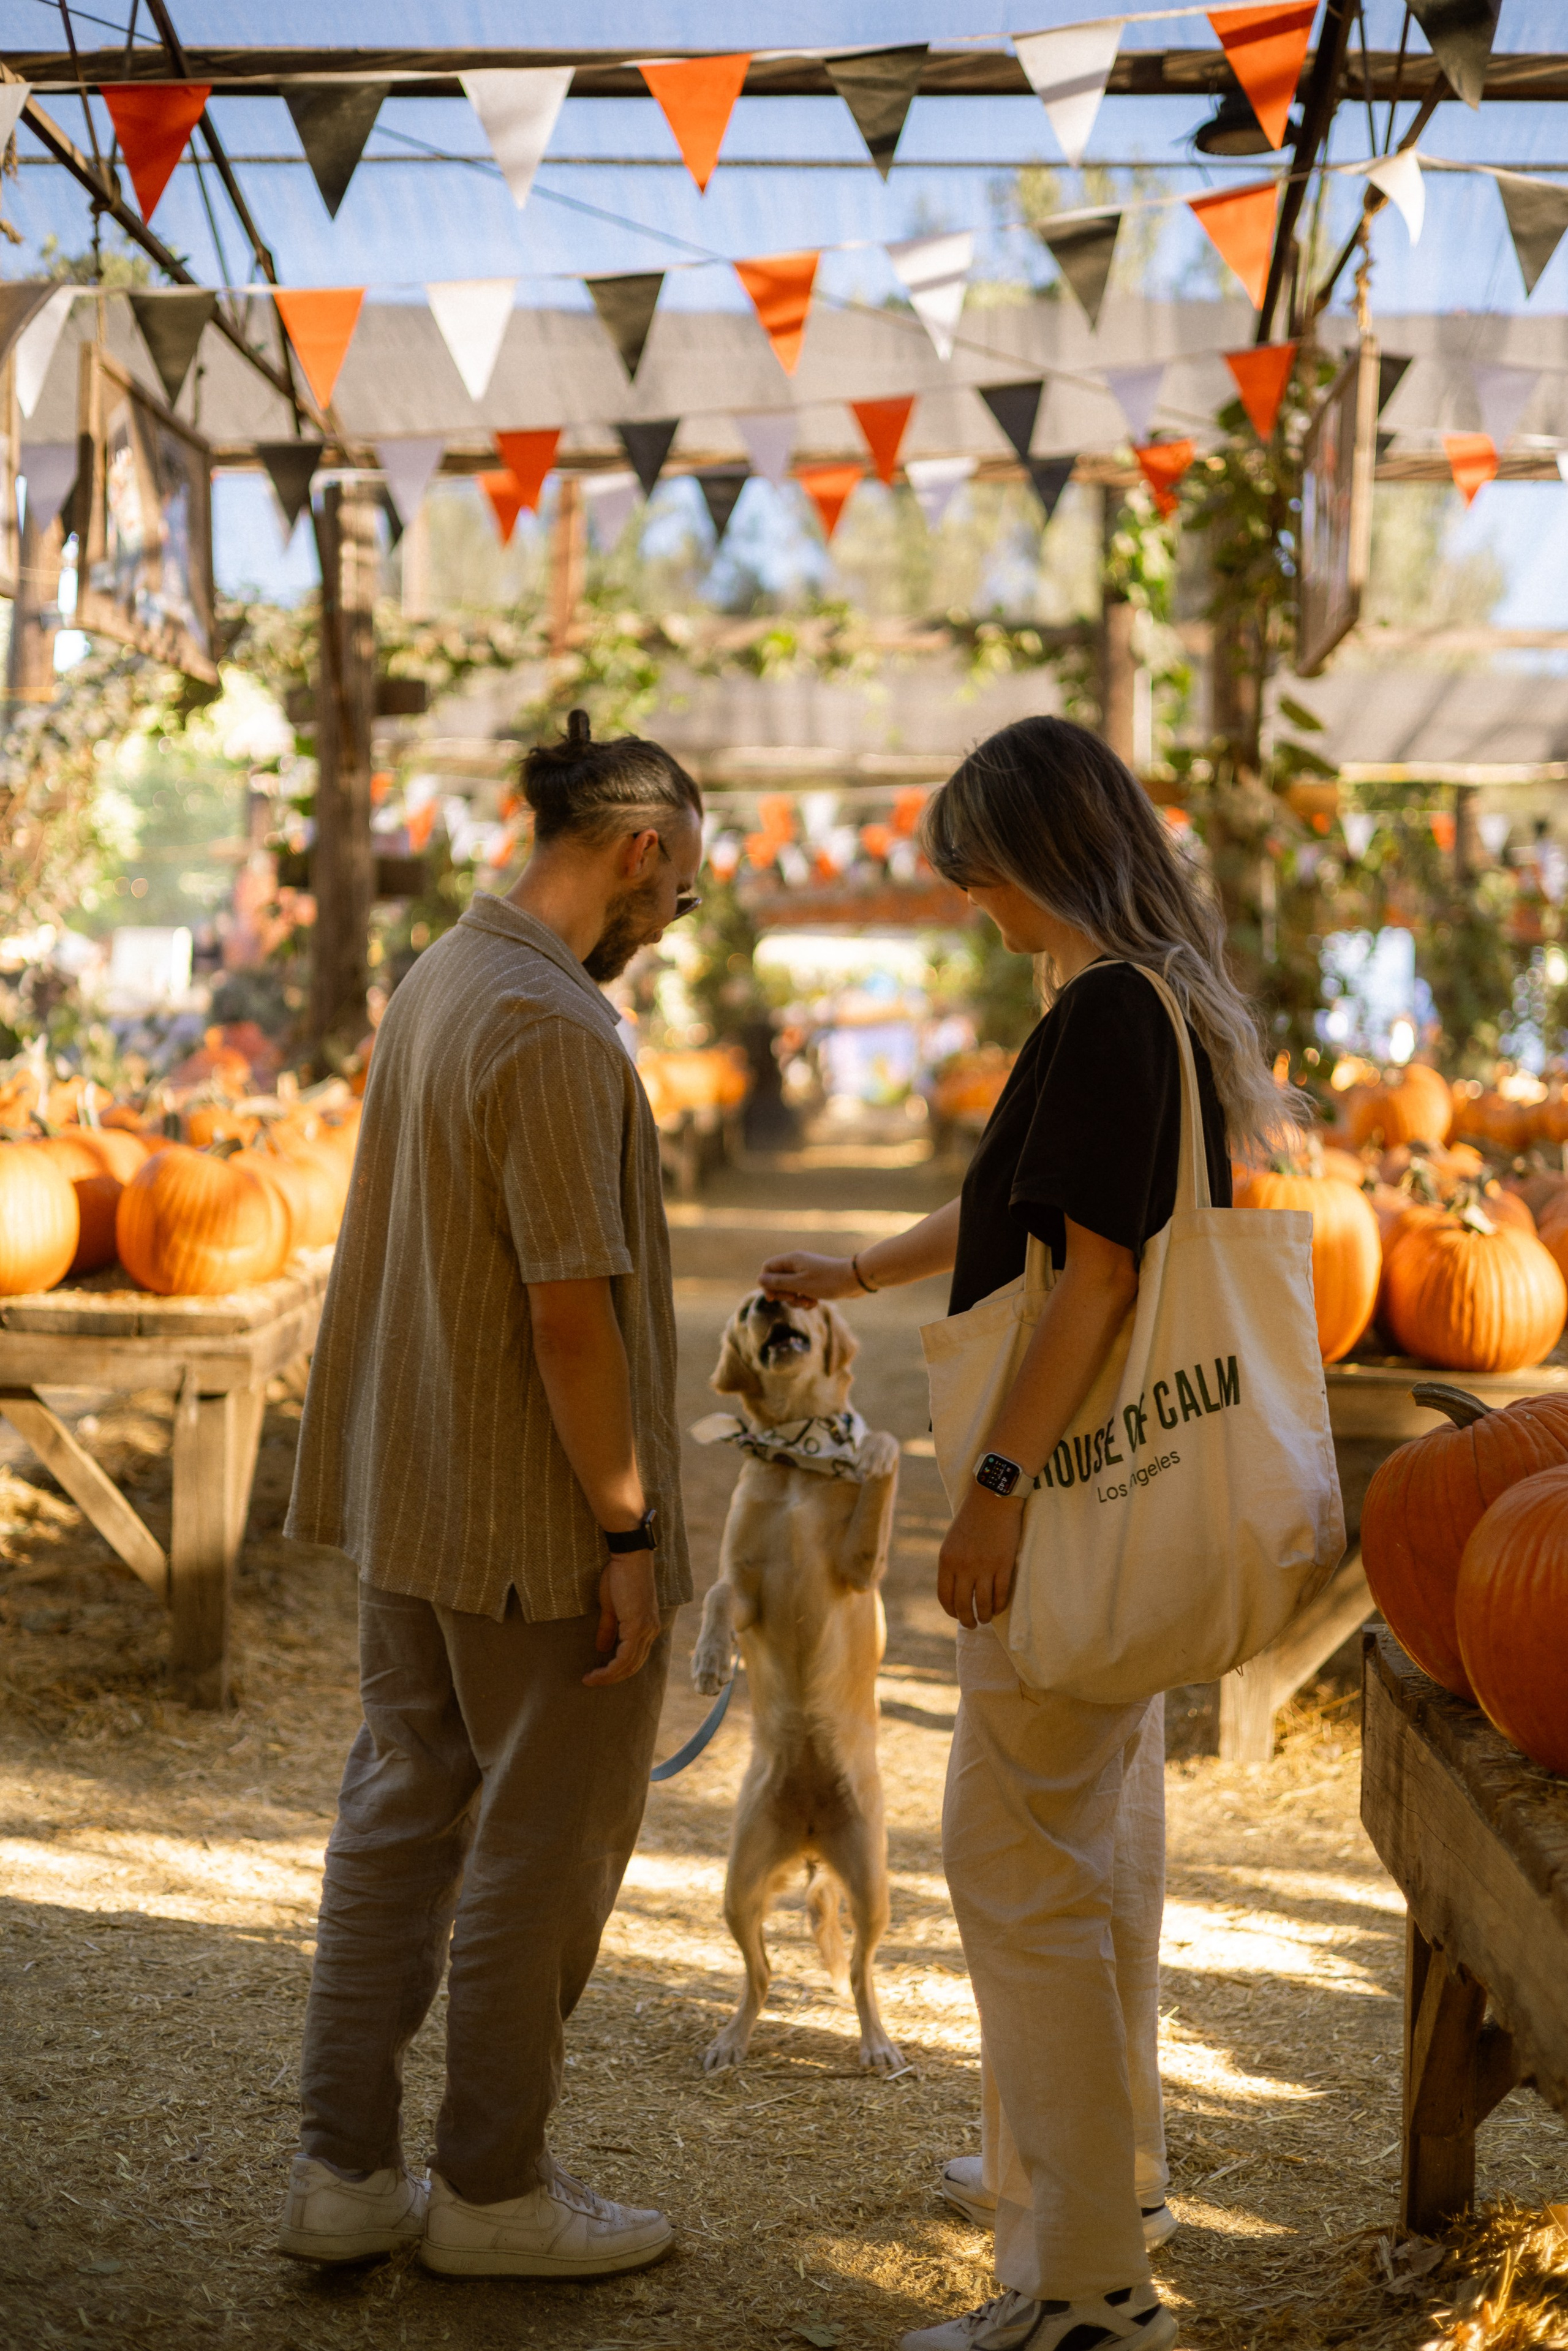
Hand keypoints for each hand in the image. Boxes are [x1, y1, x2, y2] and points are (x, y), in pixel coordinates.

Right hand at [585, 1552, 660, 1684]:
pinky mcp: (638, 1626)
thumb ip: (609, 1629)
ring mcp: (646, 1630)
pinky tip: (598, 1671)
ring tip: (590, 1679)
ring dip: (608, 1676)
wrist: (629, 1558)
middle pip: (633, 1666)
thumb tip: (602, 1649)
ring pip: (629, 1665)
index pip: (635, 1658)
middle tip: (592, 1681)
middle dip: (612, 1677)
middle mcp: (651, 1631)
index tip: (597, 1674)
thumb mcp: (612, 1608)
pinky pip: (625, 1656)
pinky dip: (611, 1668)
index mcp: (647, 1627)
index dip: (616, 1670)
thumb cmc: (620, 1576)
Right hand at [759, 1250, 860, 1303]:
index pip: (767, 1268)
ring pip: (790, 1288)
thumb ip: (778, 1283)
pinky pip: (802, 1291)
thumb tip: (760, 1280)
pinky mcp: (815, 1280)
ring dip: (796, 1299)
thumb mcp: (800, 1285)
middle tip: (795, 1300)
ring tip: (809, 1303)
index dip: (767, 1284)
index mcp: (792, 1260)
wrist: (856, 1279)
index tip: (774, 1298)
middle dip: (784, 1294)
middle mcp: (797, 1263)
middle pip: (778, 1280)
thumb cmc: (828, 1281)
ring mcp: (806, 1272)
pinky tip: (815, 1303)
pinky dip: (805, 1299)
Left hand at [938, 1486, 1025, 1628]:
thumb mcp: (952, 1542)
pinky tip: (999, 1607)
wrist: (993, 1498)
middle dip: (967, 1620)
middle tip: (972, 1625)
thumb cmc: (972, 1518)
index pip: (945, 1597)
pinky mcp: (1004, 1565)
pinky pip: (1001, 1594)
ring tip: (987, 1618)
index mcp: (947, 1560)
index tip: (957, 1615)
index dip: (951, 1611)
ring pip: (983, 1604)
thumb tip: (956, 1589)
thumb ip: (952, 1565)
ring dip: (984, 1616)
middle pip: (963, 1605)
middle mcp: (963, 1567)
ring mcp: (985, 1567)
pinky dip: (999, 1605)